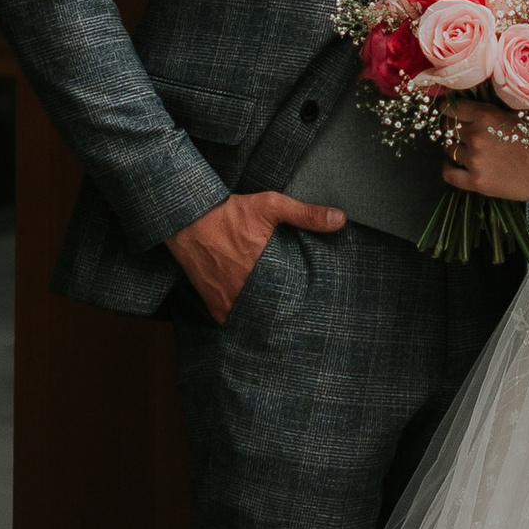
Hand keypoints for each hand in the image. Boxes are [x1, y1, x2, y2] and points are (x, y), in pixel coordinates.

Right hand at [165, 189, 343, 325]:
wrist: (187, 220)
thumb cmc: (230, 213)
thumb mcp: (270, 205)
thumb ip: (306, 214)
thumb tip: (340, 219)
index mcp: (263, 269)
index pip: (293, 297)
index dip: (305, 302)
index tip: (315, 304)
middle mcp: (245, 290)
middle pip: (274, 312)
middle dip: (287, 314)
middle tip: (302, 316)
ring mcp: (228, 301)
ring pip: (254, 320)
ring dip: (266, 320)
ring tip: (282, 322)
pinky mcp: (214, 304)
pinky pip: (233, 322)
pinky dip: (244, 322)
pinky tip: (257, 320)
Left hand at [445, 115, 528, 206]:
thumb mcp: (515, 116)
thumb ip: (491, 115)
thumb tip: (473, 113)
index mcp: (485, 115)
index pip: (453, 108)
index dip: (450, 110)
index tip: (449, 112)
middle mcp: (475, 135)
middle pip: (449, 129)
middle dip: (454, 130)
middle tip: (463, 134)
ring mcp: (474, 159)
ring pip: (449, 149)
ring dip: (455, 148)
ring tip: (466, 150)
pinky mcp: (476, 181)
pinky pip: (449, 174)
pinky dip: (449, 168)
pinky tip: (455, 166)